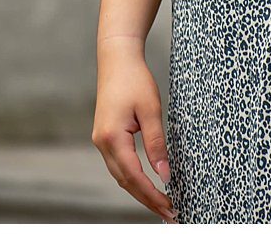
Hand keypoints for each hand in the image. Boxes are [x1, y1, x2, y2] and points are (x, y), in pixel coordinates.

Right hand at [92, 43, 175, 222]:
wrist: (117, 58)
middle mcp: (102, 143)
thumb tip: (164, 175)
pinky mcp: (104, 137)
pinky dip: (133, 178)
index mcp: (112, 137)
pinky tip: (146, 183)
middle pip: (125, 181)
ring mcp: (101, 140)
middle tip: (169, 213)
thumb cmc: (134, 79)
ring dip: (139, 192)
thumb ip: (157, 144)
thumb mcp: (151, 110)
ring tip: (161, 204)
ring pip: (121, 176)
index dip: (152, 195)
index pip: (134, 176)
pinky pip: (118, 165)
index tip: (170, 207)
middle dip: (147, 200)